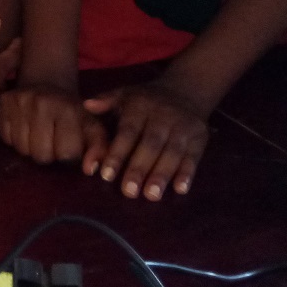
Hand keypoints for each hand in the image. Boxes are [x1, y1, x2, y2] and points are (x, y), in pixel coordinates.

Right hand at [0, 83, 106, 168]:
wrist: (47, 83)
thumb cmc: (71, 111)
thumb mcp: (92, 127)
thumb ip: (98, 149)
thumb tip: (89, 170)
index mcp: (68, 110)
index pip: (66, 154)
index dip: (68, 155)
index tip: (68, 145)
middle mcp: (42, 104)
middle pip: (41, 156)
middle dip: (48, 154)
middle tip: (51, 141)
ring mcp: (20, 102)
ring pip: (22, 150)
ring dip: (30, 148)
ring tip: (37, 135)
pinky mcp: (3, 103)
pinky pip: (6, 139)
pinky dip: (14, 139)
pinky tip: (23, 128)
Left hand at [84, 83, 209, 200]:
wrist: (186, 91)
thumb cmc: (146, 100)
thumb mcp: (124, 94)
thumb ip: (105, 101)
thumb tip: (87, 105)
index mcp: (141, 106)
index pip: (128, 132)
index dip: (117, 153)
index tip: (106, 175)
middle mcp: (164, 116)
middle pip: (151, 145)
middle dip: (139, 169)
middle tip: (128, 192)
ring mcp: (184, 127)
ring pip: (173, 153)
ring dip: (162, 175)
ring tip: (151, 195)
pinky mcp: (199, 138)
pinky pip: (194, 156)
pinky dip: (187, 173)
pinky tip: (179, 189)